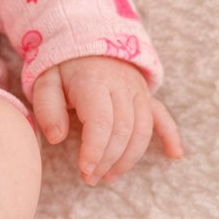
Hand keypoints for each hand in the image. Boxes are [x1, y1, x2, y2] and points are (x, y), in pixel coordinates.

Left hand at [32, 56, 182, 184]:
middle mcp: (121, 86)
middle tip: (90, 179)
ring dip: (128, 159)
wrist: (86, 39)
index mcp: (94, 82)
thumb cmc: (62, 67)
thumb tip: (56, 138)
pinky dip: (170, 136)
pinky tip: (174, 155)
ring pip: (141, 130)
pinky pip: (162, 116)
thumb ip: (47, 108)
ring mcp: (137, 91)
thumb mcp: (44, 81)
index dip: (95, 150)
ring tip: (109, 177)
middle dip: (107, 160)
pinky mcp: (146, 96)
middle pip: (123, 130)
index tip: (84, 170)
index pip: (101, 121)